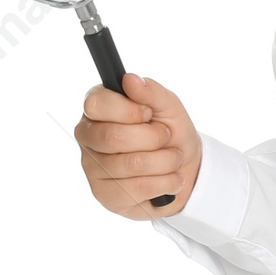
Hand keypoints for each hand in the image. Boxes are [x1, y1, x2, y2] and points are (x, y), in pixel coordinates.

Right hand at [74, 72, 202, 217]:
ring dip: (165, 161)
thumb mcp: (169, 107)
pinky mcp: (106, 195)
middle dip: (153, 137)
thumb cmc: (171, 134)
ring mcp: (93, 168)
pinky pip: (137, 189)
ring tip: (173, 158)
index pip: (96, 104)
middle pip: (114, 137)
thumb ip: (151, 91)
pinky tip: (171, 178)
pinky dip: (165, 182)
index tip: (148, 114)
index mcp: (97, 109)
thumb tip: (130, 79)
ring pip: (131, 164)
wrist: (187, 170)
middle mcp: (88, 137)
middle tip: (166, 137)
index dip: (129, 110)